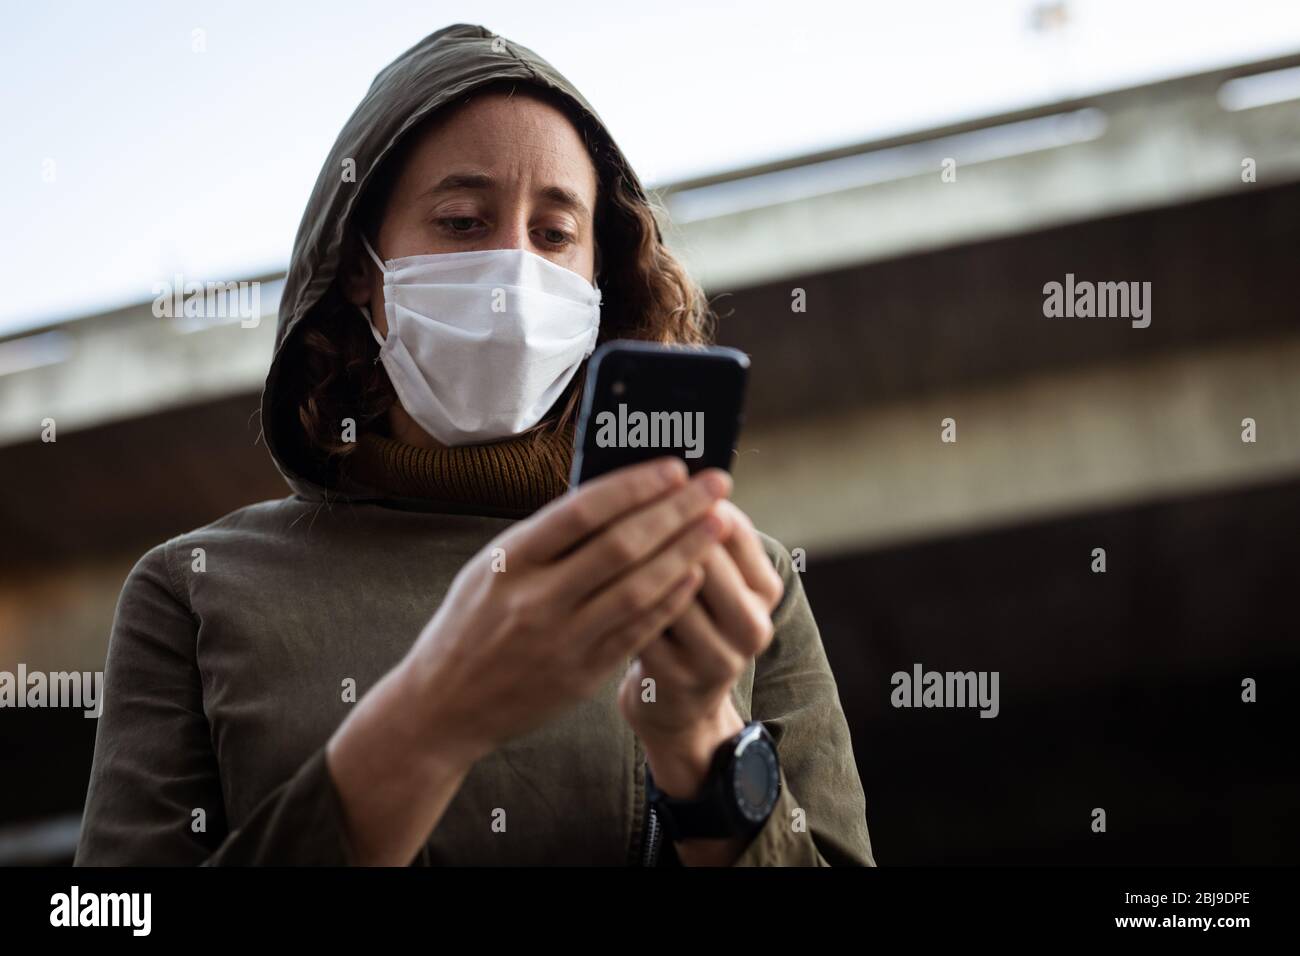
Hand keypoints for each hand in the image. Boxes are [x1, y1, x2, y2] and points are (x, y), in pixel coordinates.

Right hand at [400, 458, 735, 768]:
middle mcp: (535, 600)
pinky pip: (638, 631)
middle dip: (676, 510)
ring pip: (639, 589)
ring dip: (686, 552)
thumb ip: (545, 539)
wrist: (442, 709)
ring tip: (717, 524)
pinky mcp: (581, 676)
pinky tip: (697, 574)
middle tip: (715, 485)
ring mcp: (561, 641)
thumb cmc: (469, 625)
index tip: (674, 467)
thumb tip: (614, 495)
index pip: (581, 511)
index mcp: (509, 562)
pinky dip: (671, 600)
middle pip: (621, 546)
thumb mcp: (490, 569)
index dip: (634, 485)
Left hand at [618, 500, 784, 797]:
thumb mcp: (709, 582)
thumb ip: (693, 538)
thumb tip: (660, 475)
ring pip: (671, 593)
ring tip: (601, 525)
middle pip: (704, 559)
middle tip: (622, 495)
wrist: (679, 704)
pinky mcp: (677, 681)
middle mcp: (752, 625)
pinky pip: (643, 627)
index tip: (664, 470)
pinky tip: (592, 575)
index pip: (735, 529)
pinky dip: (618, 597)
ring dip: (635, 557)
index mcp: (765, 589)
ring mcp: (717, 658)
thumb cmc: (687, 621)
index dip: (694, 497)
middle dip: (663, 522)